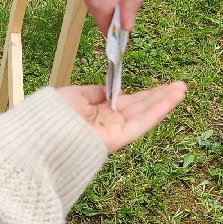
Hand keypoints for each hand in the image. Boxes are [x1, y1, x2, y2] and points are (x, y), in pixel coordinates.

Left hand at [56, 81, 186, 152]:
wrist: (40, 134)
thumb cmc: (51, 115)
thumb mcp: (75, 95)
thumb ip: (95, 93)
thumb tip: (109, 90)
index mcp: (97, 114)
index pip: (126, 103)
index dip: (144, 94)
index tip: (159, 85)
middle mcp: (108, 124)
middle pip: (139, 108)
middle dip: (159, 96)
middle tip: (179, 85)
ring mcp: (114, 133)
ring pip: (144, 115)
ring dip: (165, 101)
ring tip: (182, 88)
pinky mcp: (117, 139)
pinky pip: (142, 124)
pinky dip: (158, 111)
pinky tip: (172, 98)